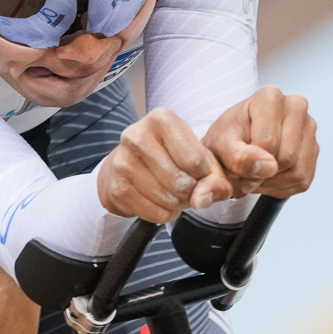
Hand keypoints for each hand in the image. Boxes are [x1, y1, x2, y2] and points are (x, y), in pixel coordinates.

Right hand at [97, 107, 232, 221]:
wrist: (129, 164)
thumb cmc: (172, 156)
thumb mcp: (201, 156)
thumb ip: (216, 178)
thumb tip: (201, 200)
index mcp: (161, 119)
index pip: (193, 160)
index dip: (204, 174)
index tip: (199, 171)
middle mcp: (137, 137)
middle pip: (180, 182)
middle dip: (192, 192)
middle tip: (190, 187)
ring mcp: (123, 163)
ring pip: (168, 200)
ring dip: (179, 204)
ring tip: (176, 194)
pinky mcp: (116, 188)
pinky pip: (155, 213)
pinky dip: (165, 214)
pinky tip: (162, 201)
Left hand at [203, 87, 317, 197]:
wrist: (230, 146)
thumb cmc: (226, 139)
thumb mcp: (220, 147)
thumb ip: (239, 157)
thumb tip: (267, 167)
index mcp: (270, 97)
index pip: (268, 142)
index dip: (250, 162)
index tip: (235, 163)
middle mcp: (296, 106)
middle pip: (287, 157)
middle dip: (263, 173)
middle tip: (244, 171)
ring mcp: (308, 127)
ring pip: (297, 171)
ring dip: (272, 183)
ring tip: (254, 174)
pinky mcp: (313, 149)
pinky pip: (303, 180)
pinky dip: (281, 187)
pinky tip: (266, 177)